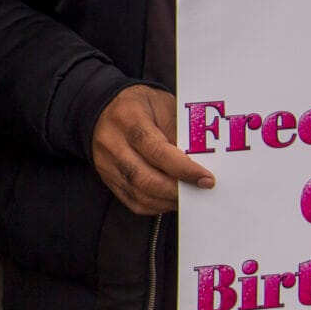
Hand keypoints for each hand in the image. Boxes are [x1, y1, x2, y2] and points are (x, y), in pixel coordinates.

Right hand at [91, 85, 214, 215]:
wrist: (104, 107)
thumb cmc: (139, 105)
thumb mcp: (163, 104)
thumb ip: (179, 131)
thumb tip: (199, 161)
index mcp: (129, 120)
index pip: (157, 151)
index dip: (184, 169)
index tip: (206, 179)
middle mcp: (112, 144)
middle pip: (145, 178)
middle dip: (176, 191)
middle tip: (200, 191)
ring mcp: (106, 164)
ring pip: (138, 193)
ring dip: (167, 200)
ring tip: (188, 197)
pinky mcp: (107, 177)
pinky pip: (132, 201)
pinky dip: (155, 205)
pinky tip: (170, 199)